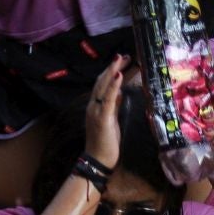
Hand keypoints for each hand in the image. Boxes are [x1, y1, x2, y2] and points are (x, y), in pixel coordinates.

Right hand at [85, 55, 128, 170]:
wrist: (98, 159)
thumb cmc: (105, 143)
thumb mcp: (112, 121)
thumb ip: (113, 106)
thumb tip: (120, 93)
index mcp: (95, 107)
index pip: (102, 85)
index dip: (110, 72)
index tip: (120, 61)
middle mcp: (93, 106)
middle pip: (101, 82)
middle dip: (112, 67)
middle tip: (122, 55)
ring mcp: (96, 111)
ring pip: (103, 87)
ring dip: (112, 71)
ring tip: (120, 59)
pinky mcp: (102, 117)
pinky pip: (108, 99)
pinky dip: (113, 86)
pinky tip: (118, 75)